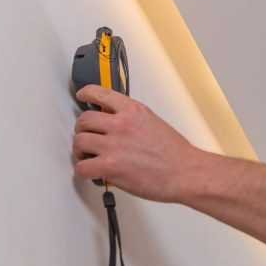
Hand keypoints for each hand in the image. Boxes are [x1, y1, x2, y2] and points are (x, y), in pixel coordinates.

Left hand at [73, 84, 196, 202]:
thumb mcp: (155, 123)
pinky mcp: (110, 166)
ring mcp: (114, 145)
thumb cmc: (176, 154)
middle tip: (86, 137)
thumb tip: (119, 124)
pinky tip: (90, 172)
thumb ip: (134, 120)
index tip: (82, 95)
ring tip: (87, 157)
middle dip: (82, 130)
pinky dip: (82, 171)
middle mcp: (122, 124)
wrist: (185, 172)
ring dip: (80, 151)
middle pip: (84, 120)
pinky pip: (81, 168)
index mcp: (134, 111)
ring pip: (79, 142)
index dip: (86, 93)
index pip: (100, 93)